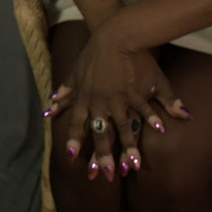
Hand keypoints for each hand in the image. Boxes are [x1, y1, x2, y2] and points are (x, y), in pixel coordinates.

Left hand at [45, 30, 188, 180]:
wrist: (113, 35)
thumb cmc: (94, 54)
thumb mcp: (75, 71)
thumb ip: (66, 90)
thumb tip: (51, 102)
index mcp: (85, 98)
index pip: (78, 124)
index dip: (75, 140)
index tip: (71, 157)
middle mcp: (99, 102)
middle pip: (100, 133)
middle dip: (103, 155)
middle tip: (105, 175)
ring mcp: (117, 98)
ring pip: (122, 128)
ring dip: (129, 148)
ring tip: (134, 165)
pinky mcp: (134, 90)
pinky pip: (143, 108)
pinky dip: (151, 119)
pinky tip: (160, 130)